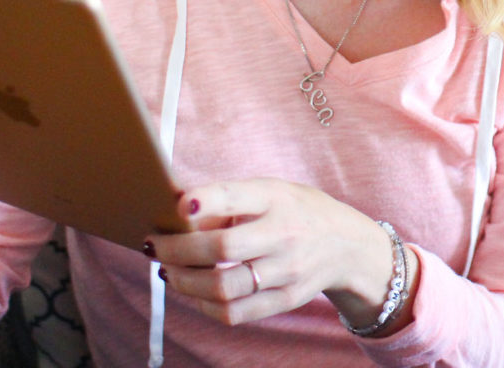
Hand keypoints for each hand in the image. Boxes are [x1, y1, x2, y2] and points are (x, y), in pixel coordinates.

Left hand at [147, 180, 417, 333]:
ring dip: (184, 281)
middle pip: (222, 248)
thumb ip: (227, 200)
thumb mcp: (270, 191)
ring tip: (168, 271)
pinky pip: (235, 313)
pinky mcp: (287, 299)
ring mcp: (287, 271)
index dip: (205, 201)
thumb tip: (174, 210)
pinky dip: (204, 305)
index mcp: (276, 198)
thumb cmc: (295, 210)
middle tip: (156, 245)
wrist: (347, 244)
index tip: (176, 203)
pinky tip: (193, 293)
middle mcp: (284, 234)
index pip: (236, 197)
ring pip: (223, 287)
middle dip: (177, 249)